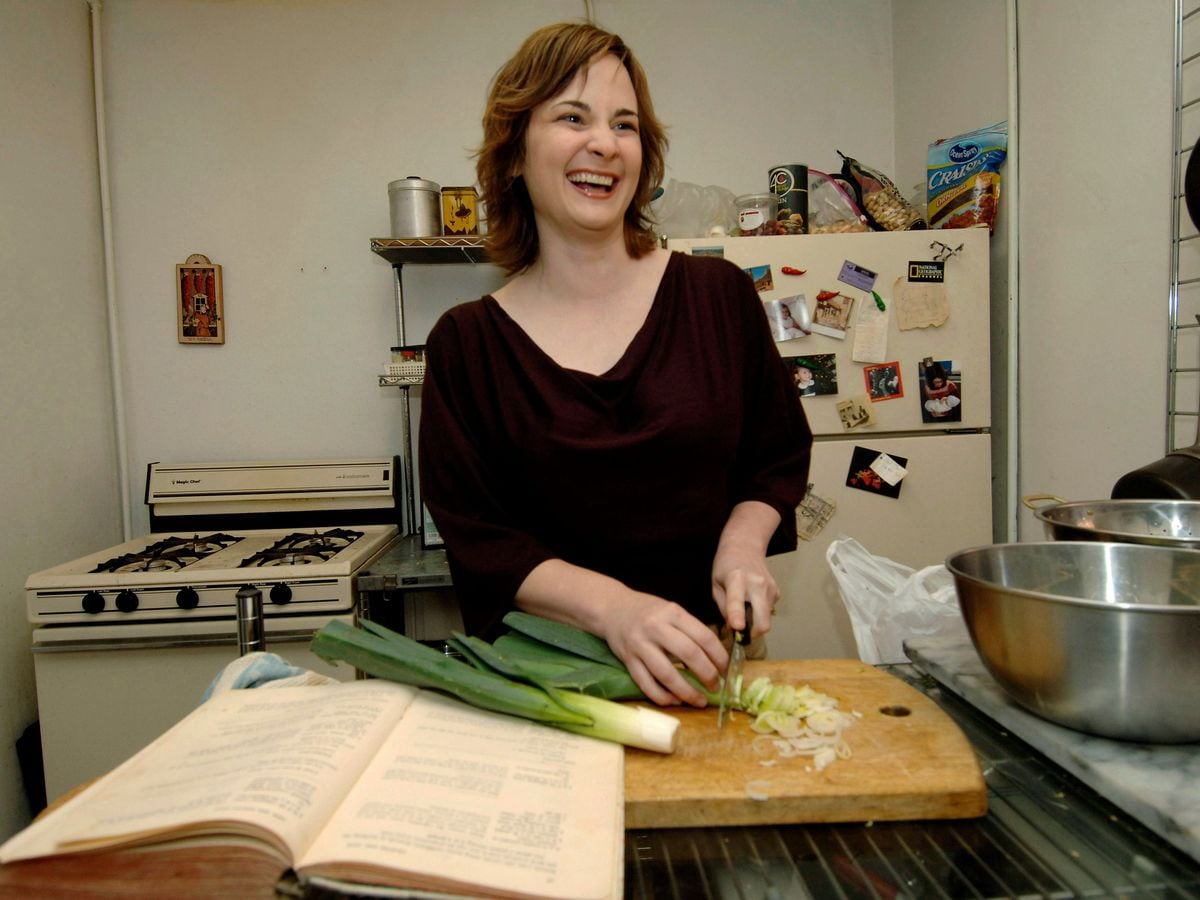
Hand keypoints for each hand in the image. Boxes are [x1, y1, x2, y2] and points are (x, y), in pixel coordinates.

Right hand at [598, 592, 726, 708]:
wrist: (612, 609)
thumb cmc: (648, 612)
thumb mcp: (671, 611)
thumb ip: (691, 630)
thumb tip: (717, 657)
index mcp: (672, 612)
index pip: (703, 637)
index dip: (719, 657)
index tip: (726, 670)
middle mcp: (656, 627)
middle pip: (689, 654)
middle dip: (707, 675)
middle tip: (716, 687)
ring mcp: (639, 645)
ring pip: (666, 674)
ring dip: (687, 691)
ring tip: (699, 701)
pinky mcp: (628, 660)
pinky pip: (646, 684)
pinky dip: (662, 697)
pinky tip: (675, 701)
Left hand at [711, 500, 781, 637]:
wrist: (745, 546)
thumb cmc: (725, 566)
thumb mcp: (715, 585)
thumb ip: (723, 608)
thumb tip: (733, 630)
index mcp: (736, 579)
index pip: (737, 600)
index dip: (737, 615)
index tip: (738, 628)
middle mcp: (757, 583)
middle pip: (763, 619)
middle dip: (754, 632)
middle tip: (741, 631)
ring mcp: (770, 588)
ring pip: (766, 619)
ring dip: (755, 621)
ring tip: (744, 608)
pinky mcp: (777, 592)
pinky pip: (768, 612)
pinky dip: (759, 613)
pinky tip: (751, 600)